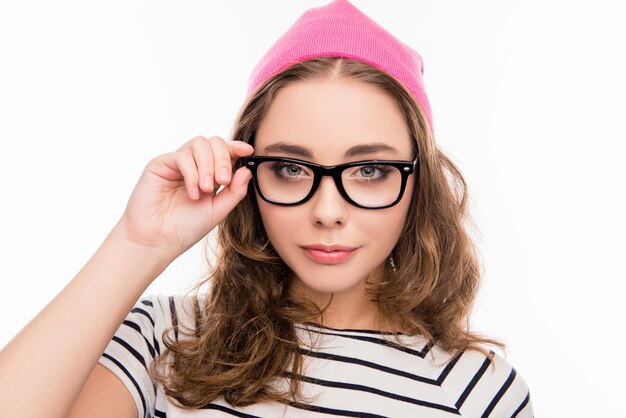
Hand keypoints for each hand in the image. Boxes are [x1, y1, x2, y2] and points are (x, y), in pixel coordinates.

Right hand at [113, 136, 253, 260]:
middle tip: (223, 180)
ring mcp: (176, 164)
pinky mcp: (160, 165)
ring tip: (206, 189)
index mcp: (208, 174)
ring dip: (207, 165)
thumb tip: (247, 170)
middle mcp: (193, 165)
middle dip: (222, 158)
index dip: (236, 147)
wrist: (158, 241)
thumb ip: (235, 191)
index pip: (224, 152)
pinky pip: (181, 156)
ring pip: (199, 144)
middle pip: (213, 142)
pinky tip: (192, 193)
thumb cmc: (185, 228)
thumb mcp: (218, 210)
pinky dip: (191, 173)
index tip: (248, 150)